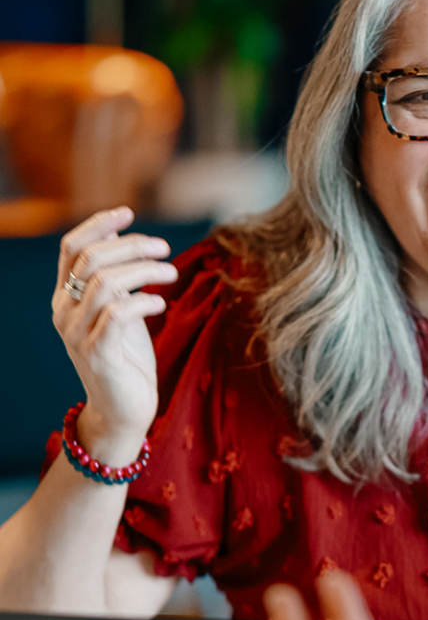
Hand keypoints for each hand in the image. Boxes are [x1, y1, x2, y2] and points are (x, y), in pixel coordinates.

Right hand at [52, 206, 176, 452]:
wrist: (123, 408)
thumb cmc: (127, 356)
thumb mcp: (121, 310)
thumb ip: (119, 280)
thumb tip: (132, 239)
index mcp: (67, 296)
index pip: (72, 248)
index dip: (98, 224)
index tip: (128, 211)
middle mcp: (64, 311)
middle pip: (91, 258)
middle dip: (131, 245)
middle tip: (165, 248)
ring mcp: (76, 333)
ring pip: (104, 282)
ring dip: (144, 271)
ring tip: (171, 275)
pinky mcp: (97, 353)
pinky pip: (118, 314)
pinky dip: (143, 301)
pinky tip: (161, 303)